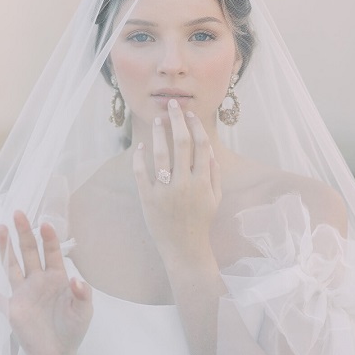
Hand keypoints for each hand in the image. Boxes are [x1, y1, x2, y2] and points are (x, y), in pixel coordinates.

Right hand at [0, 211, 92, 354]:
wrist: (57, 354)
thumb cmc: (73, 329)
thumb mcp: (84, 312)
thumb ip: (82, 295)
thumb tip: (77, 281)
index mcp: (57, 278)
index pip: (52, 253)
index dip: (49, 239)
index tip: (45, 224)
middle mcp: (38, 281)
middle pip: (29, 252)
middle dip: (24, 233)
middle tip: (18, 214)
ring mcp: (23, 293)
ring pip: (12, 266)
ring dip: (6, 249)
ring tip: (2, 229)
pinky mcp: (12, 310)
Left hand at [133, 99, 221, 263]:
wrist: (185, 248)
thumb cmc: (201, 222)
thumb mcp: (215, 199)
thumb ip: (214, 174)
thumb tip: (208, 151)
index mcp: (203, 182)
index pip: (201, 145)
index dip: (195, 126)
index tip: (190, 114)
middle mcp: (185, 184)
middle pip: (181, 143)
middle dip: (177, 120)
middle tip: (172, 105)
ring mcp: (165, 192)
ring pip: (161, 155)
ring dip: (158, 134)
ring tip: (156, 121)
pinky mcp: (148, 199)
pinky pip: (141, 174)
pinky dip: (140, 158)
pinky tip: (140, 147)